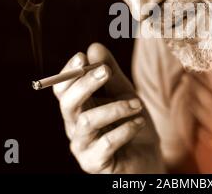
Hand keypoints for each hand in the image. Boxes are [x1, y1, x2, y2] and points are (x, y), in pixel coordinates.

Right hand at [53, 43, 164, 173]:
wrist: (148, 157)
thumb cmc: (132, 123)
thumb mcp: (125, 93)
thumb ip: (111, 73)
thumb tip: (93, 47)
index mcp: (79, 108)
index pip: (62, 89)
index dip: (68, 72)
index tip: (81, 56)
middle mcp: (75, 126)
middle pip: (67, 103)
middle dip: (85, 84)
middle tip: (106, 71)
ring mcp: (83, 147)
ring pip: (87, 121)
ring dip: (115, 108)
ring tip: (137, 104)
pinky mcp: (95, 164)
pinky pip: (106, 143)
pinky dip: (125, 129)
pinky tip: (139, 123)